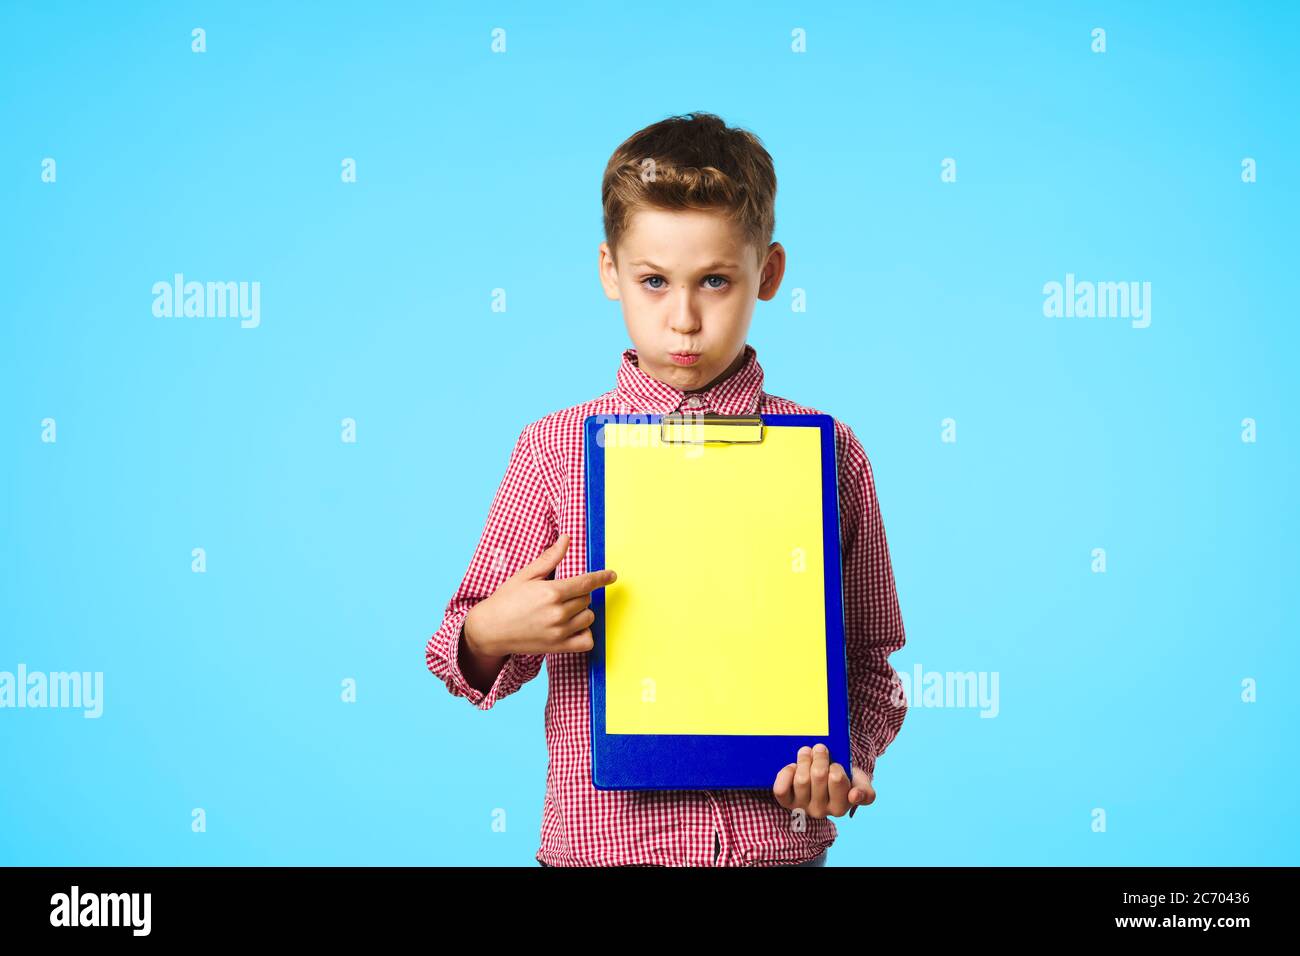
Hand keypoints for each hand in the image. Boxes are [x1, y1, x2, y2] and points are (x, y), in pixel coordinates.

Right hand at [463, 534, 615, 657]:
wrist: (489, 630)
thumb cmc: (506, 600)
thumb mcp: (526, 575)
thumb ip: (550, 558)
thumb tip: (566, 538)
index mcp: (551, 592)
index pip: (586, 583)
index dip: (602, 577)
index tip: (612, 575)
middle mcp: (558, 613)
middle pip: (587, 599)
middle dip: (579, 594)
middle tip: (561, 595)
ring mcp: (559, 632)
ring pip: (589, 618)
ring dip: (582, 612)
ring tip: (564, 610)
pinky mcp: (558, 648)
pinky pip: (587, 641)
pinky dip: (585, 633)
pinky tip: (573, 627)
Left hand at [772, 744, 874, 818]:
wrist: (824, 777)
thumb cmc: (844, 779)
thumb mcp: (860, 783)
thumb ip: (866, 792)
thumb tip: (854, 796)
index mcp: (840, 807)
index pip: (836, 780)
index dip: (835, 767)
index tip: (836, 764)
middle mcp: (820, 811)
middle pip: (818, 775)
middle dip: (820, 757)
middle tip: (820, 748)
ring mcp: (801, 807)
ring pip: (801, 779)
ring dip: (804, 760)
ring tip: (807, 753)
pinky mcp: (786, 802)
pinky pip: (781, 789)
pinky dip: (786, 773)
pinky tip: (793, 767)